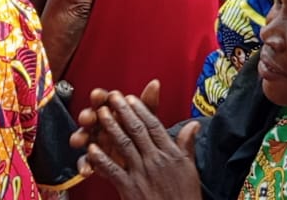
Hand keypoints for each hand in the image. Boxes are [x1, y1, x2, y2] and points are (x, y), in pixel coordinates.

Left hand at [77, 90, 201, 199]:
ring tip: (100, 114)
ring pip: (124, 144)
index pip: (154, 125)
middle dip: (123, 111)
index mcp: (171, 154)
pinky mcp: (130, 189)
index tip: (131, 98)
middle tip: (112, 97)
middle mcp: (156, 160)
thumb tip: (194, 124)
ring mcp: (142, 173)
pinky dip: (101, 159)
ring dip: (110, 127)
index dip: (141, 110)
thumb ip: (187, 145)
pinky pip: (113, 170)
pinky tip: (92, 149)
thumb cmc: (185, 198)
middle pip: (137, 130)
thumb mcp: (190, 169)